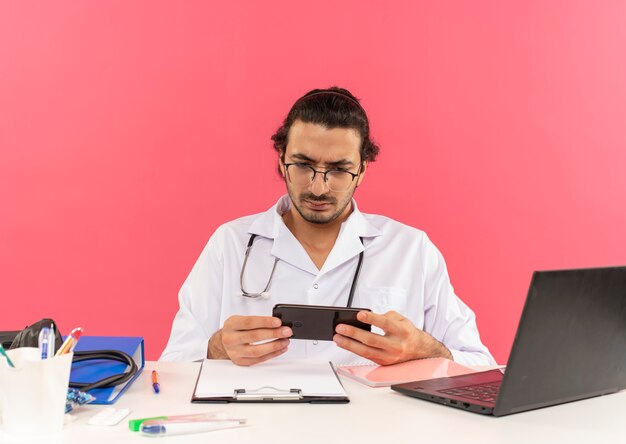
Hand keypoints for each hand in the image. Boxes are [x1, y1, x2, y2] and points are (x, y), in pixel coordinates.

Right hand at [207, 315, 291, 365]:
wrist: (223, 342)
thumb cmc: (235, 329)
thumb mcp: (241, 319)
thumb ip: (257, 321)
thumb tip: (278, 324)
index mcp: (231, 325)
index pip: (249, 322)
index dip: (265, 322)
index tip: (278, 322)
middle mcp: (231, 339)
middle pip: (255, 336)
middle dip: (274, 333)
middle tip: (286, 331)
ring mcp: (235, 352)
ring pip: (257, 351)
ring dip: (274, 346)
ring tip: (285, 341)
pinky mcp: (240, 361)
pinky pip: (258, 360)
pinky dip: (272, 354)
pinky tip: (280, 349)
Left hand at [333, 310, 451, 365]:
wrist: (419, 350)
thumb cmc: (406, 332)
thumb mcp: (401, 319)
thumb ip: (385, 316)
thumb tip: (366, 318)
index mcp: (402, 331)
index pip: (385, 324)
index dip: (372, 319)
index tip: (359, 315)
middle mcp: (396, 345)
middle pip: (372, 340)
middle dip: (354, 333)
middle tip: (340, 327)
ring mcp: (389, 356)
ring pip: (366, 351)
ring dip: (349, 344)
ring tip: (337, 337)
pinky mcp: (383, 363)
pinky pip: (366, 356)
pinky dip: (353, 350)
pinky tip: (344, 343)